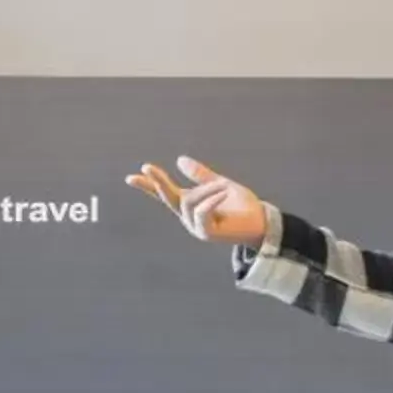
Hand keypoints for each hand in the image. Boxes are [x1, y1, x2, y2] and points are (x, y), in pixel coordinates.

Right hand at [126, 155, 268, 244]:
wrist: (260, 222)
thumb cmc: (242, 206)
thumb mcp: (219, 183)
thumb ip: (200, 175)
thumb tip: (179, 159)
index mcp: (191, 205)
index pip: (165, 194)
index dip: (149, 186)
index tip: (131, 177)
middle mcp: (189, 217)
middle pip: (168, 198)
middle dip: (158, 182)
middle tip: (148, 168)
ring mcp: (197, 227)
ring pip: (189, 202)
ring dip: (207, 190)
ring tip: (224, 187)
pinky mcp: (207, 233)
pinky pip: (202, 212)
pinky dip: (211, 200)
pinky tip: (222, 193)